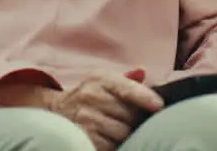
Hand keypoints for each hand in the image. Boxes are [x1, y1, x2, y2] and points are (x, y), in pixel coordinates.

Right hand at [48, 69, 164, 150]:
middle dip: (137, 120)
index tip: (159, 106)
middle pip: (129, 115)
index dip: (146, 97)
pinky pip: (111, 145)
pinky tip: (110, 138)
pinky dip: (114, 144)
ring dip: (127, 134)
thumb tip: (143, 73)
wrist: (56, 111)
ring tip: (120, 129)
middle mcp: (92, 96)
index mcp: (101, 79)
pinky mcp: (83, 138)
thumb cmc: (90, 96)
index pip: (127, 88)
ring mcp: (86, 118)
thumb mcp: (105, 81)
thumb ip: (127, 81)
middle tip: (135, 120)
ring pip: (122, 133)